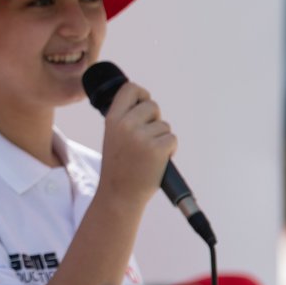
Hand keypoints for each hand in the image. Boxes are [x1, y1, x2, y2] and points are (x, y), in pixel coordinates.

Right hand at [98, 80, 176, 205]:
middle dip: (155, 120)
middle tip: (147, 139)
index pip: (130, 89)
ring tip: (148, 155)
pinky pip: (172, 138)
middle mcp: (126, 124)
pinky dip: (169, 150)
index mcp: (113, 120)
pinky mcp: (158, 148)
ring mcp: (142, 136)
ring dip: (161, 138)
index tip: (143, 104)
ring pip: (164, 125)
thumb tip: (145, 102)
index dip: (141, 94)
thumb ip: (125, 119)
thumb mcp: (112, 137)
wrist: (119, 195)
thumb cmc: (119, 167)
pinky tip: (157, 161)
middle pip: (152, 105)